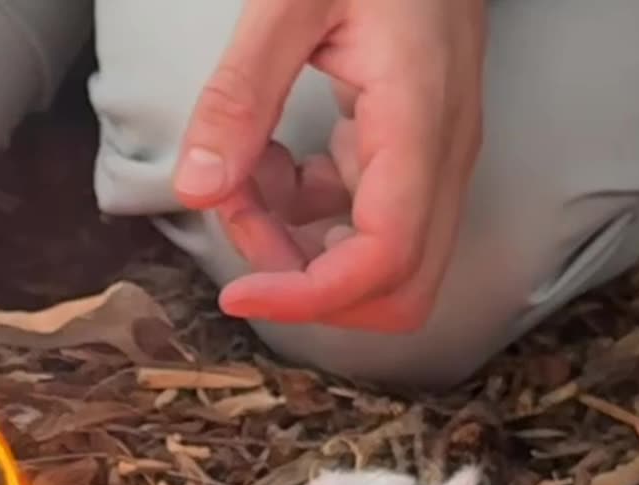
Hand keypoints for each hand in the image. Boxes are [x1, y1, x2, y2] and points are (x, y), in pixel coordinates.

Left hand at [174, 0, 485, 331]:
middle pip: (398, 287)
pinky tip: (266, 158)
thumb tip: (198, 189)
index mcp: (419, 125)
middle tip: (240, 217)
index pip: (386, 262)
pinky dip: (301, 210)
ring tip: (242, 173)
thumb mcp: (288, 2)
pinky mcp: (407, 151)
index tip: (236, 294)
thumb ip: (241, 95)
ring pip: (373, 258)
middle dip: (305, 281)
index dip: (309, 300)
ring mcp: (431, 158)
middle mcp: (440, 156)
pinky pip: (358, 218)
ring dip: (294, 241)